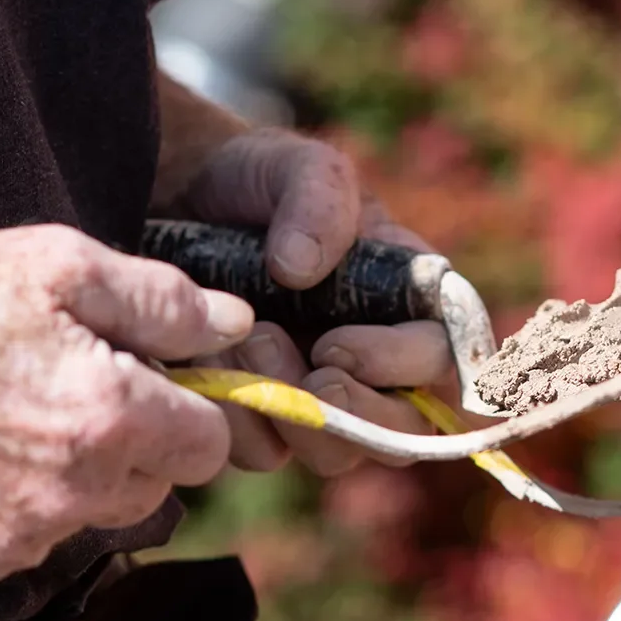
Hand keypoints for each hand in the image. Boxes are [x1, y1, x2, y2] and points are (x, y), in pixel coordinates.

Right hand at [0, 224, 252, 592]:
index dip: (185, 409)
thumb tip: (235, 326)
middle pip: (155, 488)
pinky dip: (13, 512)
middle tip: (68, 392)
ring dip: (75, 483)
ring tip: (8, 422)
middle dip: (133, 446)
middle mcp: (76, 495)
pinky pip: (26, 547)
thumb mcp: (59, 267)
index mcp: (113, 420)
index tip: (148, 384)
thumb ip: (163, 303)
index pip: (208, 444)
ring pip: (91, 519)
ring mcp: (20, 542)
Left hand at [176, 129, 452, 476]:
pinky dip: (237, 415)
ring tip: (246, 339)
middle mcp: (374, 363)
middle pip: (403, 432)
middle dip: (356, 411)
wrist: (174, 198)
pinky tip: (207, 357)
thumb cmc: (253, 180)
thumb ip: (318, 199)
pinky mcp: (261, 419)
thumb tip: (301, 270)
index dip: (404, 366)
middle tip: (309, 369)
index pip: (446, 361)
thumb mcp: (294, 166)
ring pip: (335, 454)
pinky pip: (264, 451)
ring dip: (293, 411)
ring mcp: (317, 396)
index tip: (337, 343)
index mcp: (407, 304)